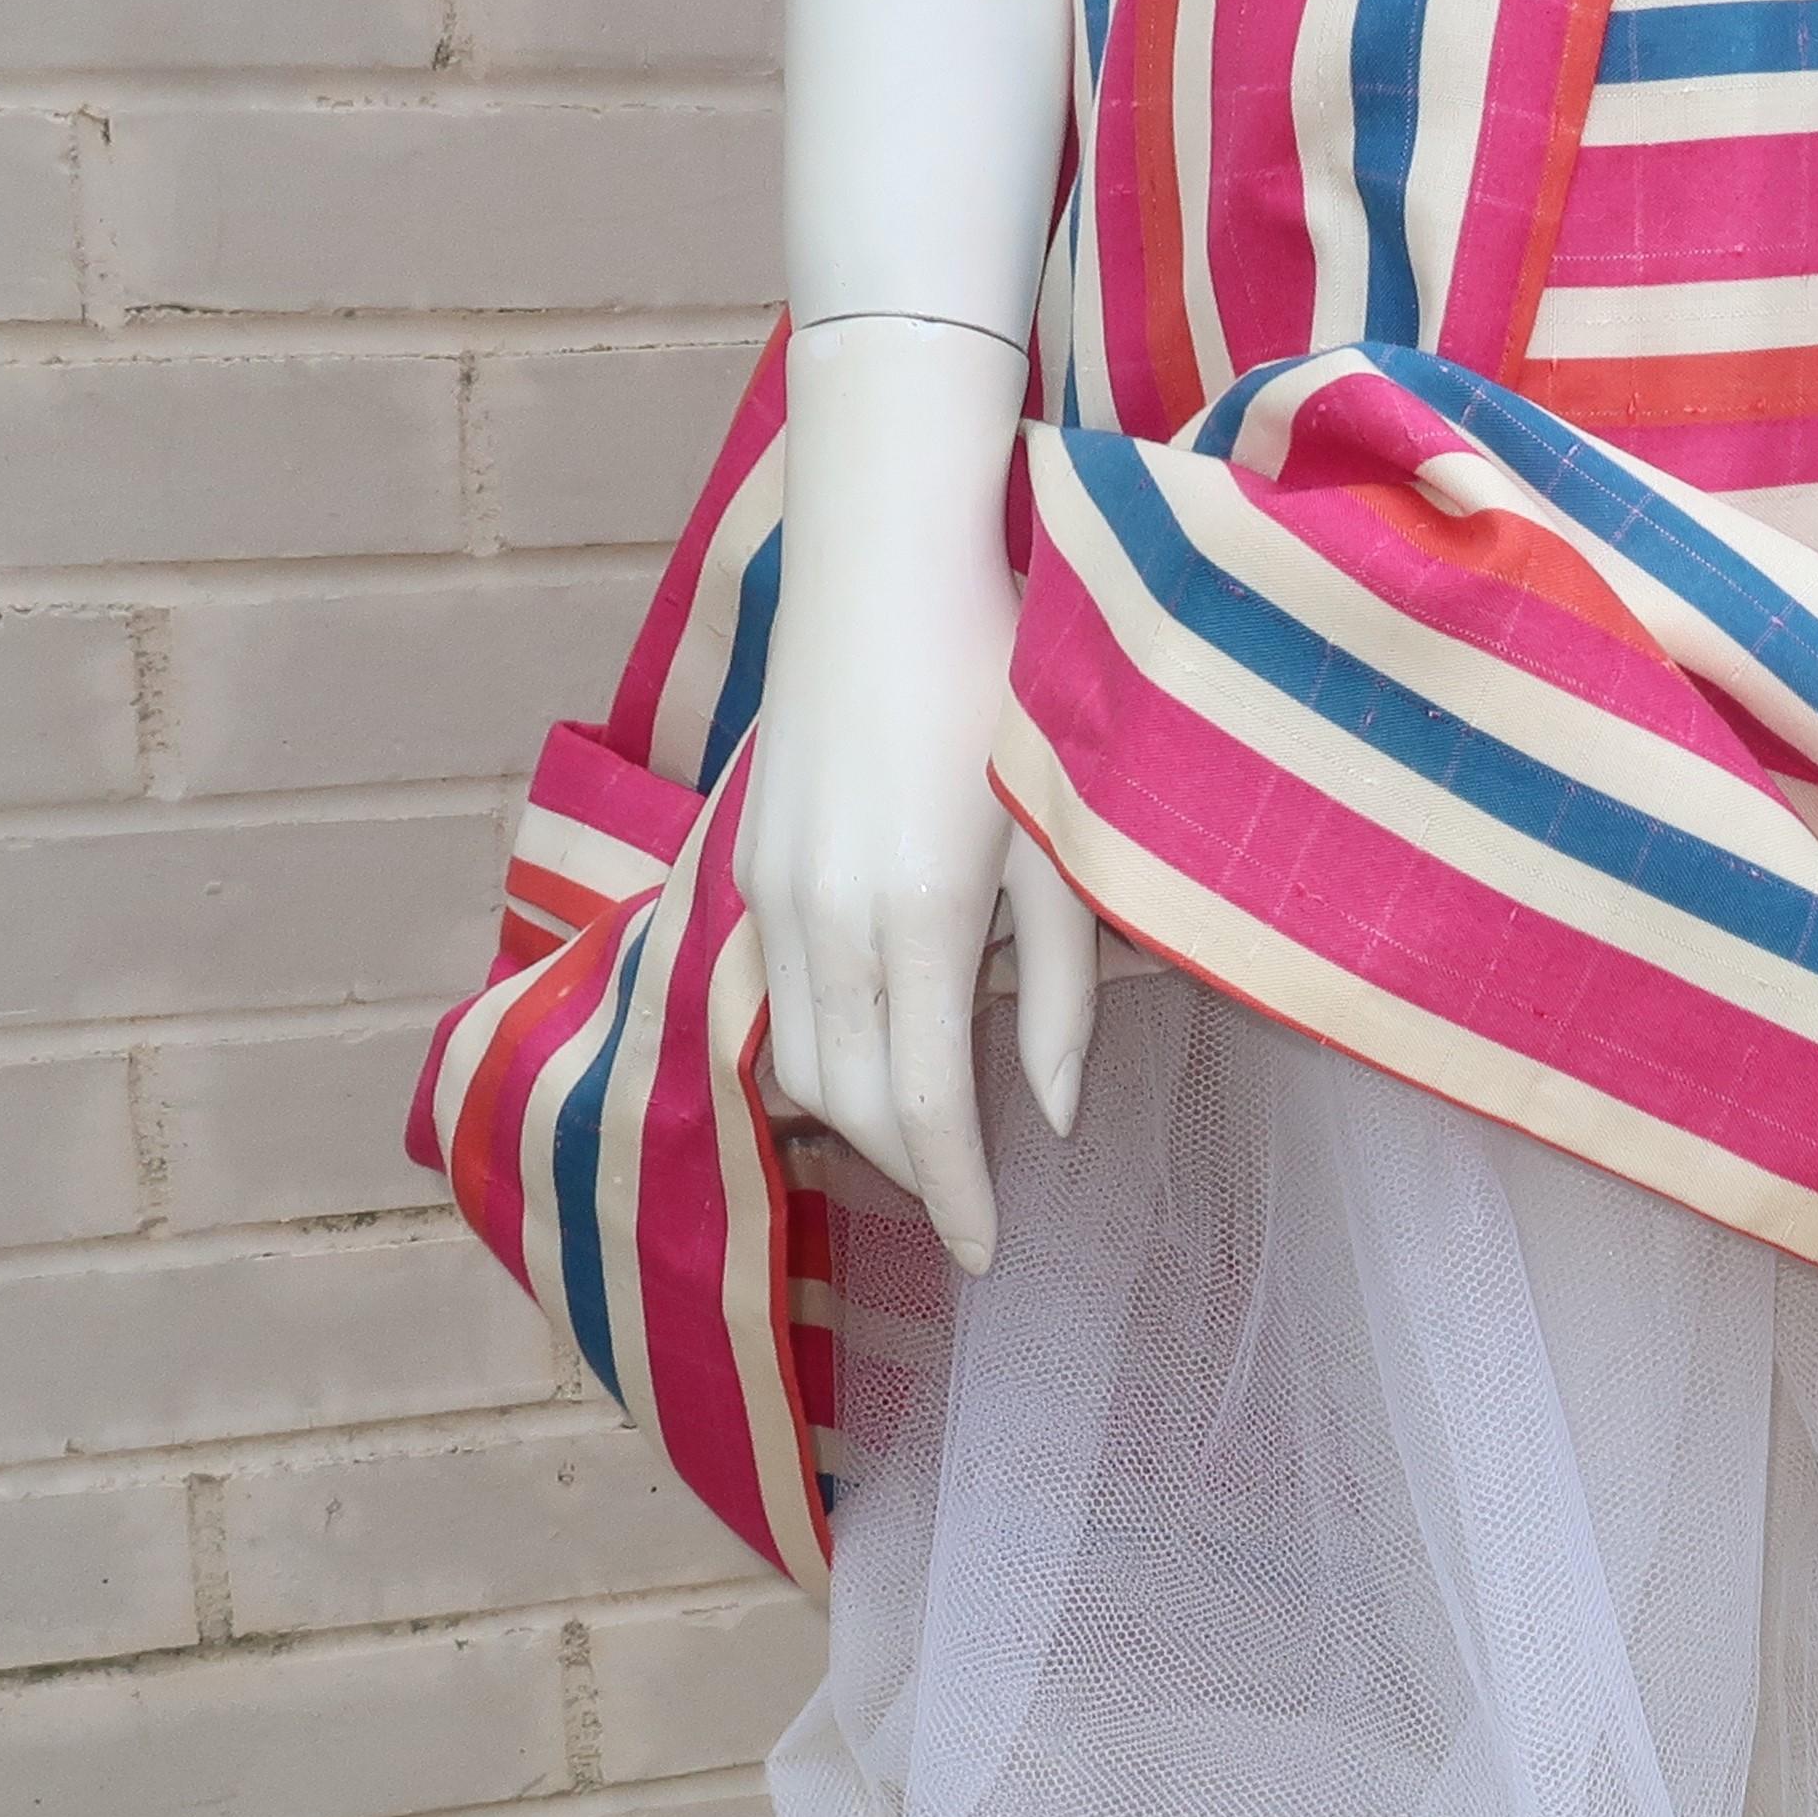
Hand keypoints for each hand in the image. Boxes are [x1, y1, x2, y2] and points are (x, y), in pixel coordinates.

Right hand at [737, 316, 1094, 1274]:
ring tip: (921, 1148)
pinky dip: (816, 1050)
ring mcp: (775, 887)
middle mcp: (827, 919)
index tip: (988, 1254)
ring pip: (796, 1060)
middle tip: (967, 1210)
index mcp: (919, 920)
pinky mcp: (753, 856)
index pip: (926, 1111)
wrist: (887, 562)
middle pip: (848, 1104)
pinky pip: (773, 995)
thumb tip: (1054, 1113)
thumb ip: (1062, 988)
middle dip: (905, 1172)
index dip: (954, 1198)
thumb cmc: (1006, 684)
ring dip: (851, 1121)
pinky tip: (870, 1051)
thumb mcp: (1064, 840)